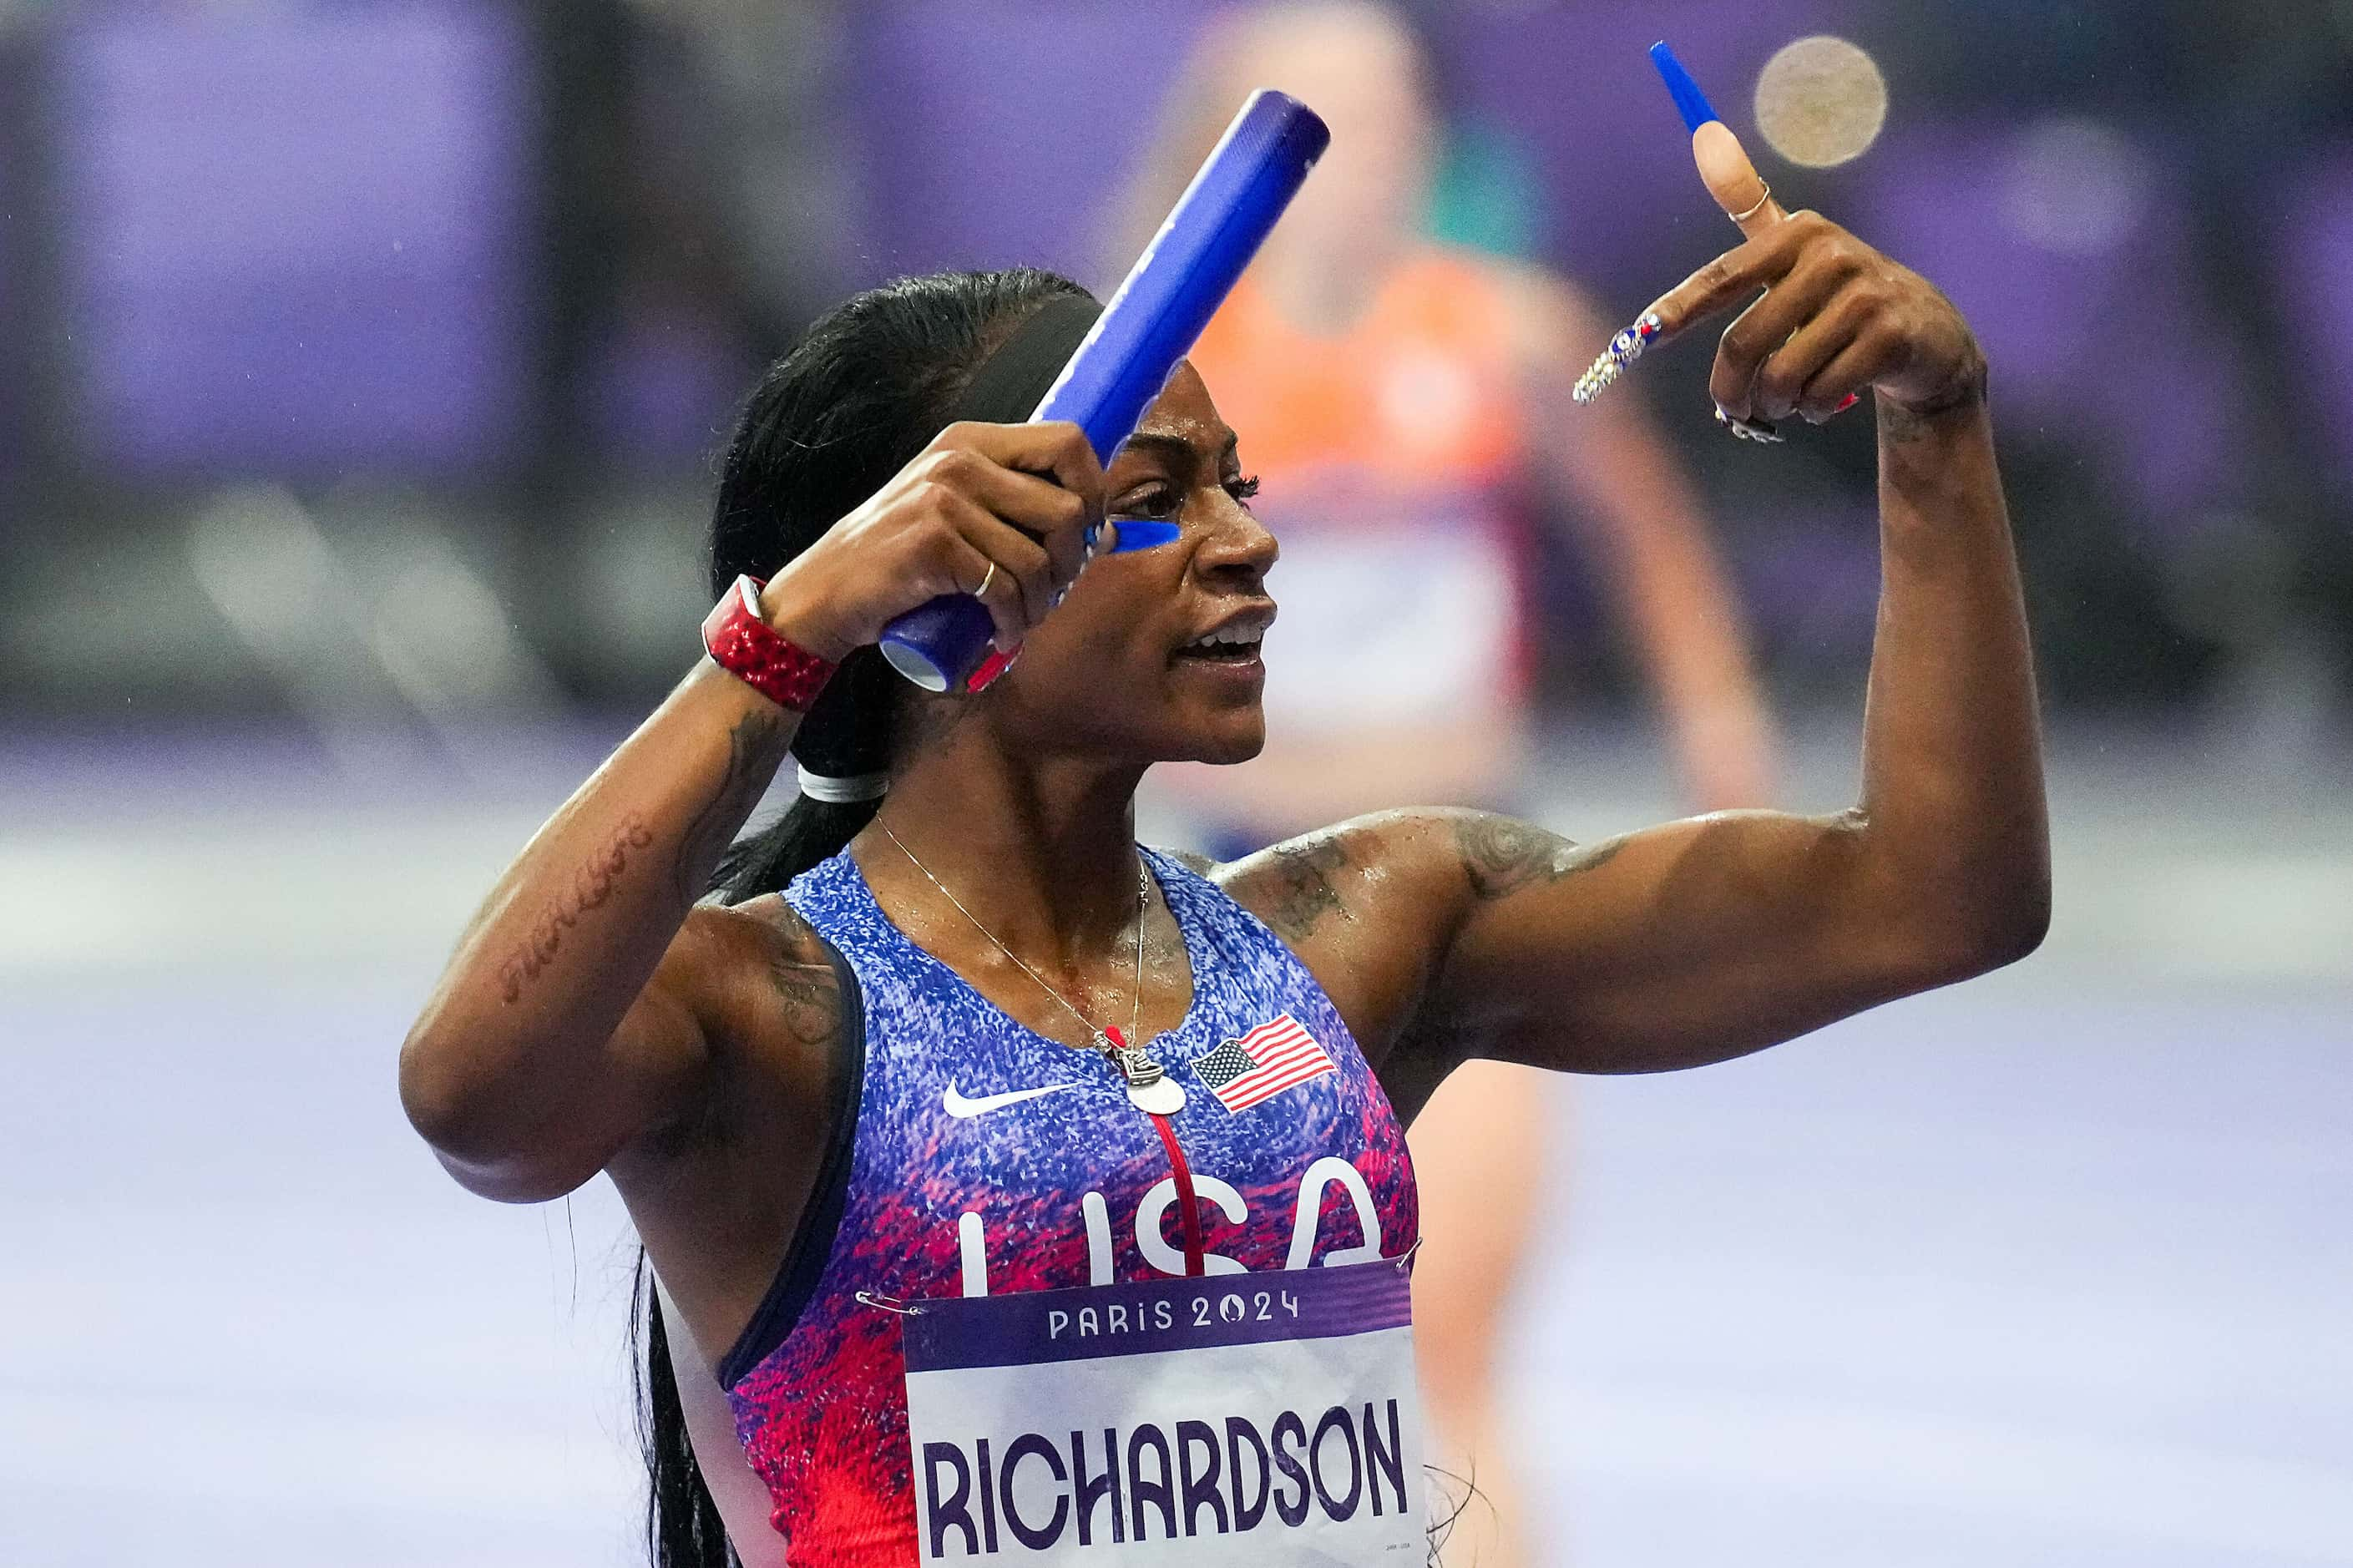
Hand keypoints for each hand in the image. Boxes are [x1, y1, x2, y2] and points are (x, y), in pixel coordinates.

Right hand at [758, 421, 1107, 663]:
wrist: (826, 592)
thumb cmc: (900, 558)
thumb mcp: (956, 512)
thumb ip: (1016, 508)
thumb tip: (1107, 532)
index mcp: (971, 441)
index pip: (1068, 442)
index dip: (1094, 490)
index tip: (1086, 534)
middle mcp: (959, 460)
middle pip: (1067, 507)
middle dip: (1072, 563)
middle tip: (1051, 591)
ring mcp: (944, 500)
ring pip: (1040, 558)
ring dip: (1041, 604)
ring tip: (1020, 620)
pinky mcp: (933, 544)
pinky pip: (1005, 588)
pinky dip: (1011, 622)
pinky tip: (1000, 635)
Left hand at [1652, 123, 1985, 427]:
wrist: (1929, 335)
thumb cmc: (1839, 295)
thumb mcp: (1794, 248)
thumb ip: (1748, 202)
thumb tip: (1705, 134)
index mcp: (1798, 233)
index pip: (1721, 279)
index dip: (1678, 310)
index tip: (1642, 335)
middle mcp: (1831, 256)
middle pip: (1744, 344)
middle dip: (1731, 391)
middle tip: (1735, 411)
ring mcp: (1865, 296)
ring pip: (1783, 377)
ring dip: (1775, 404)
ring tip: (1787, 401)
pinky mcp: (1890, 337)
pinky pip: (1821, 394)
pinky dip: (1812, 411)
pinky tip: (1824, 402)